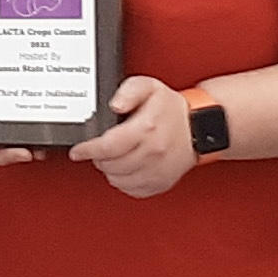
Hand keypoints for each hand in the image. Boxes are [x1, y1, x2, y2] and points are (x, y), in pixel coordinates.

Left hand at [68, 76, 196, 198]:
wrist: (200, 127)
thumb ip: (128, 91)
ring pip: (118, 180)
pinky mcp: (160, 183)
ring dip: (109, 170)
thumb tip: (114, 104)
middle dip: (98, 157)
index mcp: (147, 129)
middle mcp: (152, 153)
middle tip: (99, 148)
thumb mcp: (149, 86)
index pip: (108, 147)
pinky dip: (123, 181)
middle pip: (110, 165)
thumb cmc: (172, 108)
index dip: (87, 150)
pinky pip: (131, 190)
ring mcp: (157, 171)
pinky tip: (125, 168)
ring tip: (113, 156)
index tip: (77, 151)